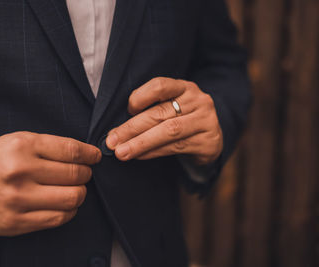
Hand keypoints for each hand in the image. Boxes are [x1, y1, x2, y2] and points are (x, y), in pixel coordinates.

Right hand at [0, 132, 100, 235]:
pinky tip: (65, 204)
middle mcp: (20, 172)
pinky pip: (59, 218)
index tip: (96, 156)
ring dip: (80, 193)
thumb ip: (49, 146)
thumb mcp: (16, 141)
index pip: (71, 150)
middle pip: (76, 174)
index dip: (90, 154)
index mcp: (22, 146)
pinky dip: (69, 210)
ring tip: (74, 188)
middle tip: (83, 173)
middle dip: (86, 173)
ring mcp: (18, 199)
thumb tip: (84, 154)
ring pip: (72, 198)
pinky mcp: (17, 222)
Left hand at [106, 77, 222, 165]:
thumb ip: (149, 111)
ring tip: (122, 152)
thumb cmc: (181, 120)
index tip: (127, 110)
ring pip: (168, 131)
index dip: (140, 96)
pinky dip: (153, 152)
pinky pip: (175, 147)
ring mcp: (206, 121)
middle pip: (160, 113)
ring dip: (140, 143)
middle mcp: (198, 101)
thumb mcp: (170, 108)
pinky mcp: (208, 142)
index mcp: (184, 87)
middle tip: (111, 141)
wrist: (212, 139)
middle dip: (132, 128)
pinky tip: (139, 156)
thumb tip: (116, 132)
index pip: (160, 86)